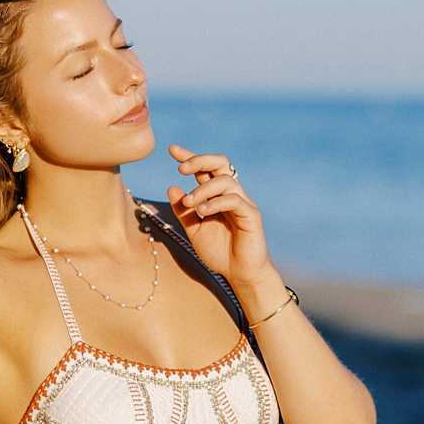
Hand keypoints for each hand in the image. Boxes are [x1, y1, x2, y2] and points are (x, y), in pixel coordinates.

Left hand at [165, 143, 273, 284]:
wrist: (240, 274)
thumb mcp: (194, 230)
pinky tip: (202, 212)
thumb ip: (183, 211)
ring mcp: (243, 202)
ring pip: (225, 181)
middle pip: (220, 163)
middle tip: (181, 169)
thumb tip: (171, 187)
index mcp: (216, 195)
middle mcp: (231, 194)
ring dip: (203, 189)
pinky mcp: (251, 215)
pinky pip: (234, 200)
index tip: (172, 149)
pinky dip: (215, 203)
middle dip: (200, 160)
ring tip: (190, 204)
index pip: (204, 169)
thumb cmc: (219, 252)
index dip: (190, 157)